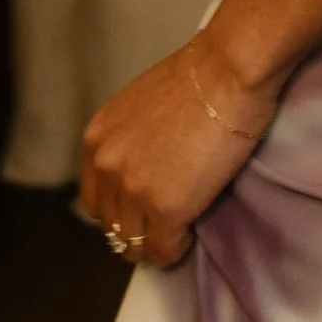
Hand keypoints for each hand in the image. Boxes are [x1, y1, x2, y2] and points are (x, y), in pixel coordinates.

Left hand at [80, 39, 273, 268]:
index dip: (121, 210)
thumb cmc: (198, 77)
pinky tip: (191, 234)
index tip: (143, 212)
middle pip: (110, 226)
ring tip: (179, 233)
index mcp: (96, 141)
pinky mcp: (167, 208)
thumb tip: (143, 167)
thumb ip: (131, 140)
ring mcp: (134, 190)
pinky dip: (177, 249)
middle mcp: (106, 167)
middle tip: (163, 227)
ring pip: (134, 245)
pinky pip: (165, 251)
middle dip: (135, 230)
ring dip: (156, 243)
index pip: (95, 200)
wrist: (226, 70)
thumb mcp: (140, 106)